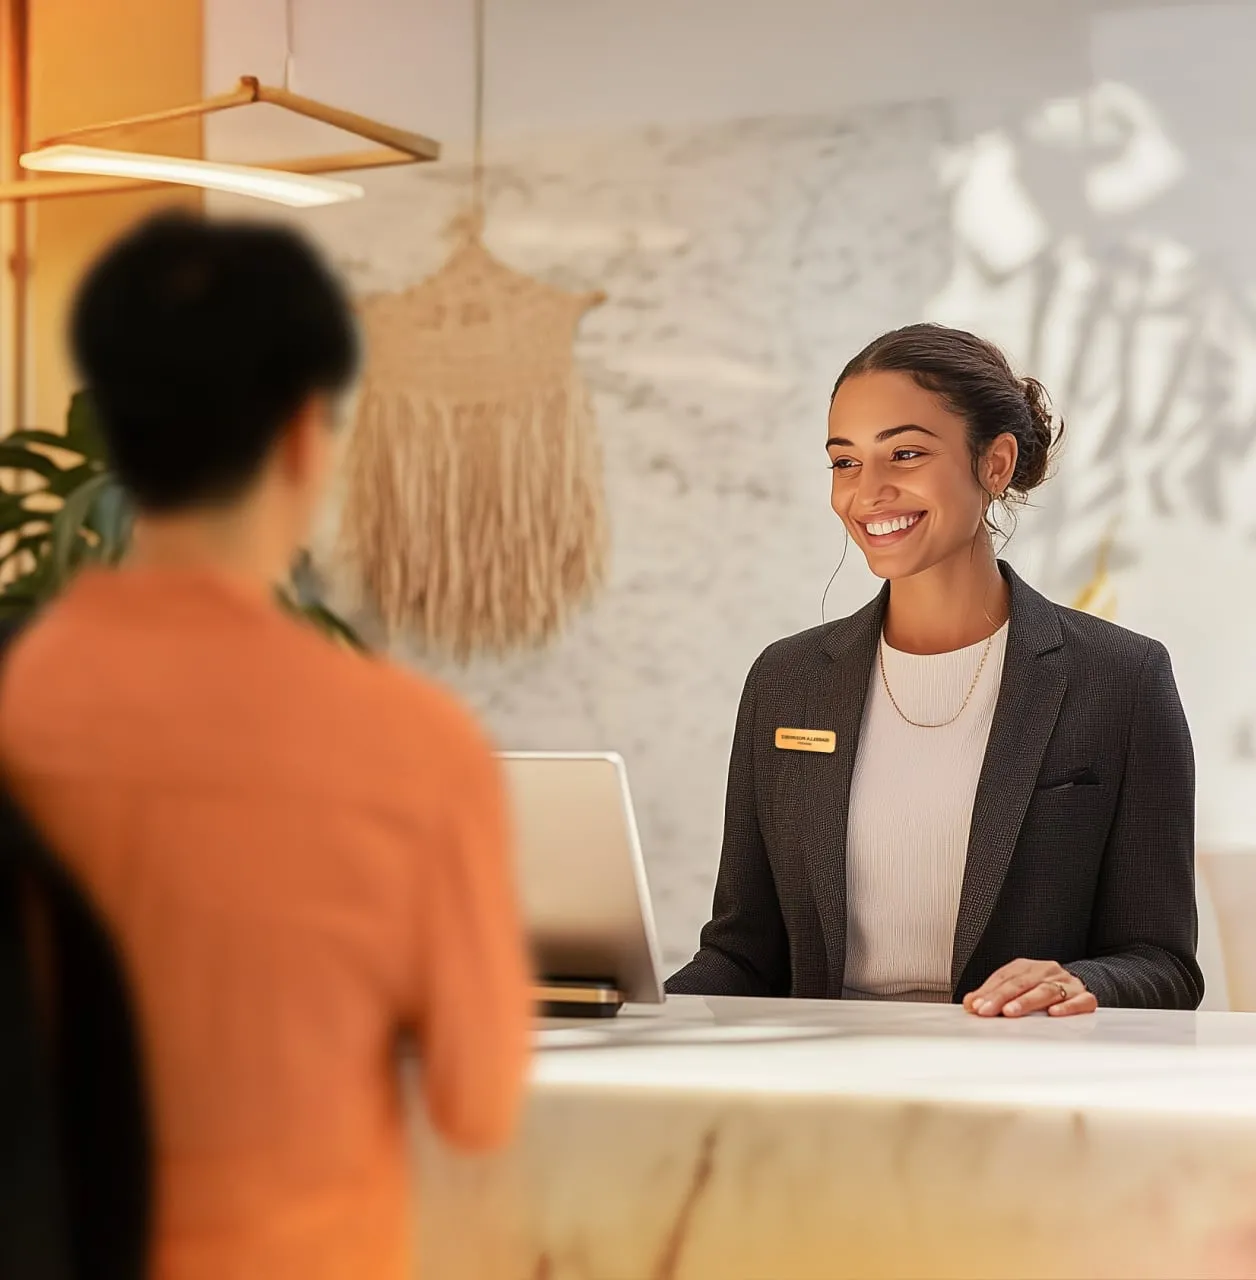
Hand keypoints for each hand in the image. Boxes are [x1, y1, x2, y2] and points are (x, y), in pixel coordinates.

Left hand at [962, 959, 1096, 1017]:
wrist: (1082, 984)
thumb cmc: (1044, 988)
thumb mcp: (1018, 987)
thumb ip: (993, 995)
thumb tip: (970, 1004)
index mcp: (1028, 967)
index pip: (1004, 978)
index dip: (988, 992)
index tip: (975, 1006)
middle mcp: (1046, 972)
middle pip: (1021, 984)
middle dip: (1001, 998)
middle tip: (986, 1010)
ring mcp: (1067, 984)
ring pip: (1045, 991)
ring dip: (1026, 1002)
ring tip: (1011, 1011)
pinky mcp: (1086, 998)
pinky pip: (1079, 1001)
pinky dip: (1067, 1007)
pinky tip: (1054, 1013)